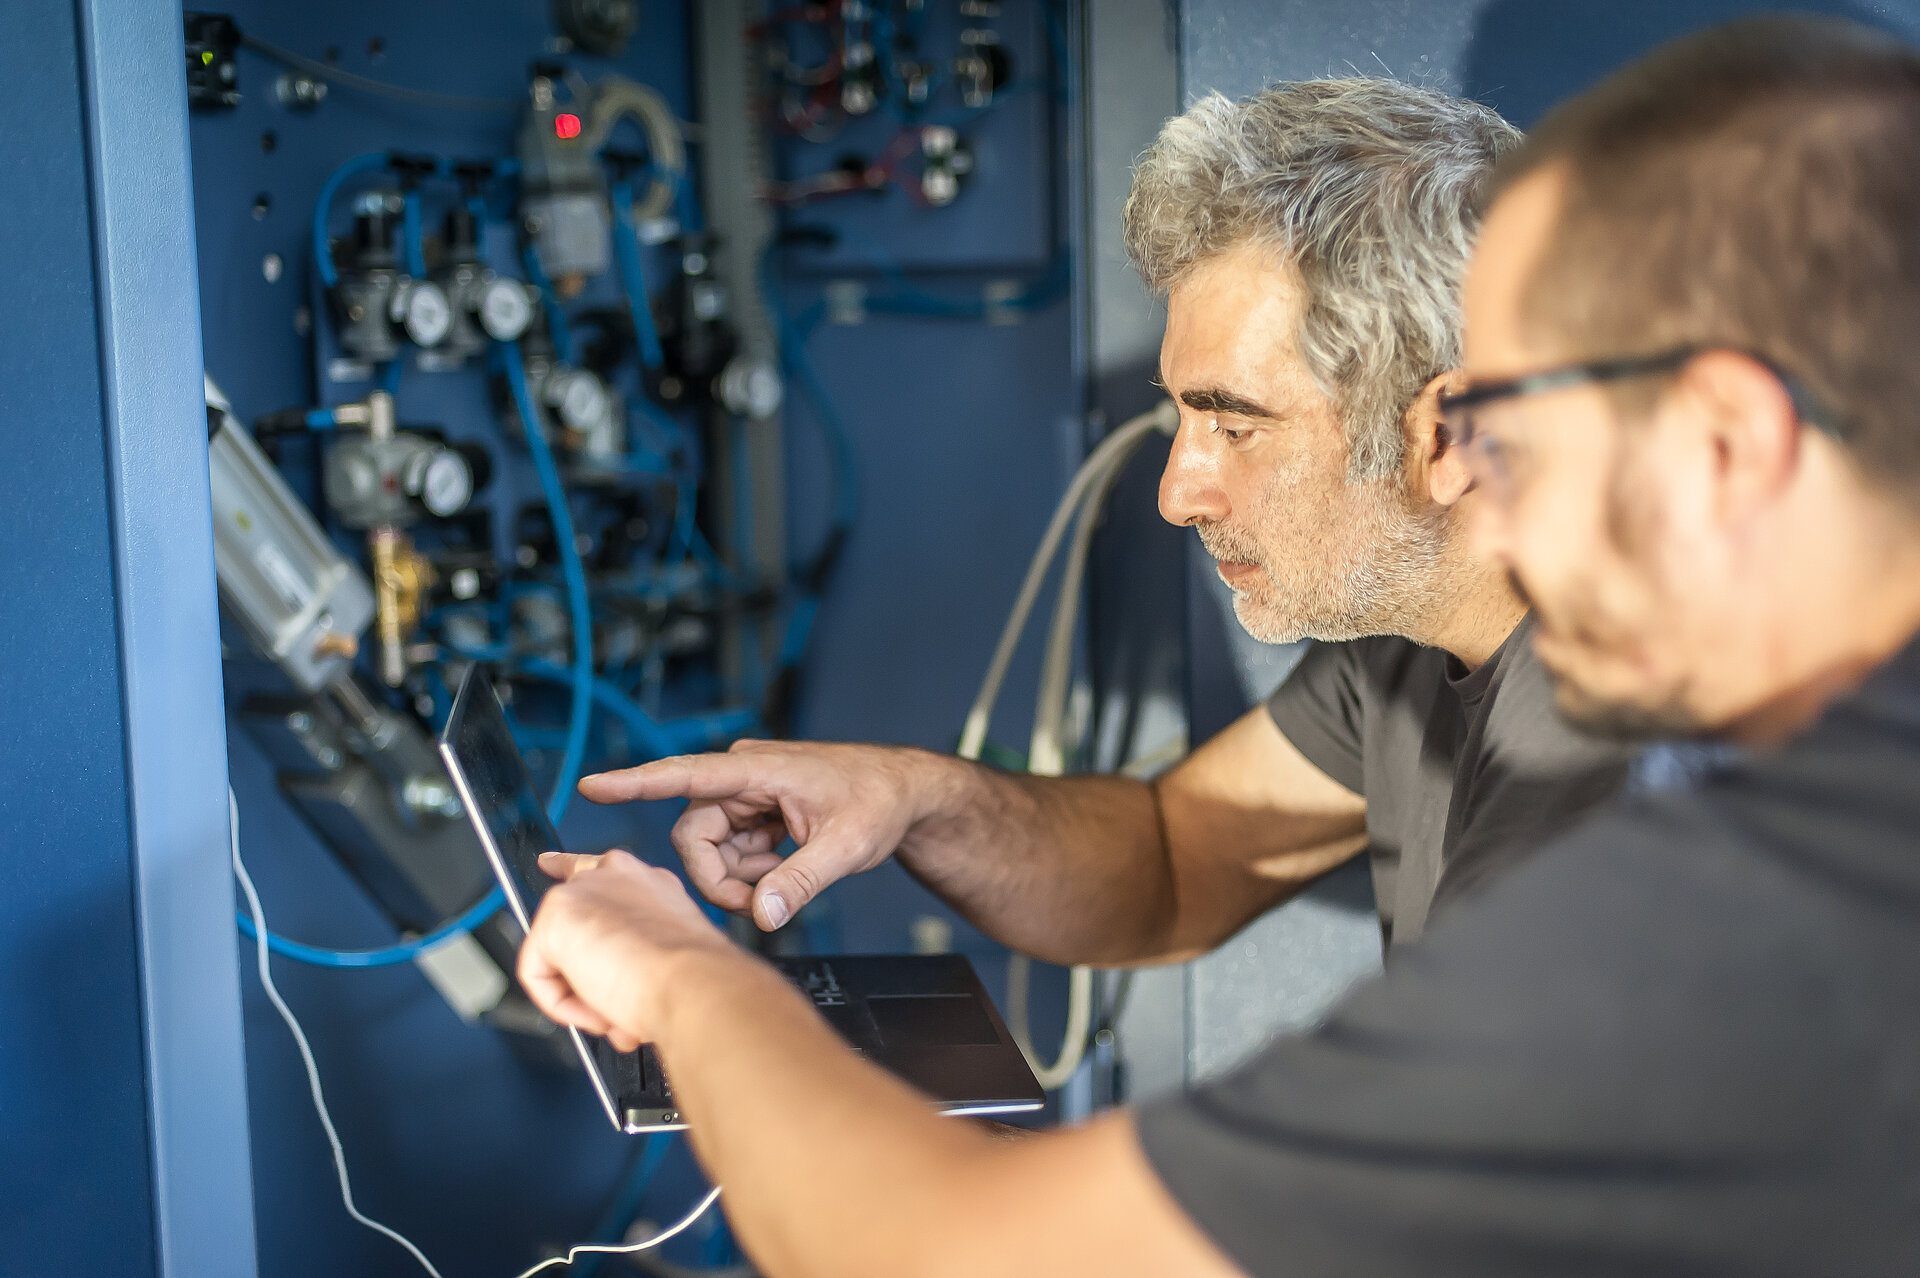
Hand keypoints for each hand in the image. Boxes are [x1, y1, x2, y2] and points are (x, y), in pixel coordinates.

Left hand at [518, 849, 734, 1051]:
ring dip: (581, 994)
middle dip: (575, 962)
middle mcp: (611, 875)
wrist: (691, 983)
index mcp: (643, 880)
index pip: (596, 869)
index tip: (550, 863)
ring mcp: (580, 892)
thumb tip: (620, 987)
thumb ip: (636, 951)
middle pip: (563, 904)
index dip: (567, 868)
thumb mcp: (670, 953)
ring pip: (554, 954)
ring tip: (614, 1011)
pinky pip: (537, 975)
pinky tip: (596, 1009)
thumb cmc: (693, 976)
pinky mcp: (554, 920)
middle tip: (602, 998)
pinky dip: (562, 1004)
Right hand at [578, 741, 942, 932]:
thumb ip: (800, 882)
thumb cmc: (880, 800)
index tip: (593, 786)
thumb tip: (763, 917)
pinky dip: (751, 873)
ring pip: (711, 850)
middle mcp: (743, 777)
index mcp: (757, 769)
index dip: (635, 782)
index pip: (685, 775)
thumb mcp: (846, 846)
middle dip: (719, 878)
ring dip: (739, 878)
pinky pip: (730, 853)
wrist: (905, 793)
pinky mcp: (754, 813)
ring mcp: (747, 796)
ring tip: (783, 883)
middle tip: (759, 904)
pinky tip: (783, 872)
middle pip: (695, 836)